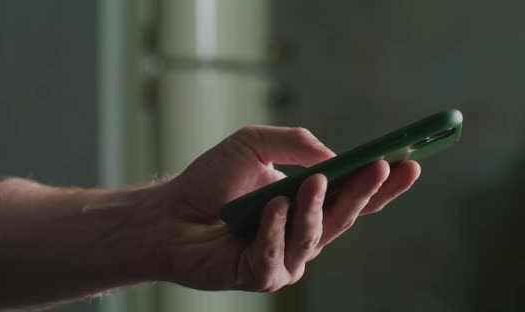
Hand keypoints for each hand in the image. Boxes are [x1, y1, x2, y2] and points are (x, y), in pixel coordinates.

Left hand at [156, 126, 420, 291]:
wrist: (167, 213)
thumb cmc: (209, 180)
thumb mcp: (253, 144)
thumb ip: (295, 144)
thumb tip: (335, 158)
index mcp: (305, 205)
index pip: (352, 198)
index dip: (381, 184)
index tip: (408, 162)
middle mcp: (300, 233)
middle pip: (345, 217)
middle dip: (367, 193)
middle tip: (385, 167)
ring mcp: (283, 257)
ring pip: (314, 236)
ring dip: (318, 208)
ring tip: (317, 180)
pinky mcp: (259, 275)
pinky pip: (275, 253)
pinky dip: (275, 228)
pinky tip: (272, 204)